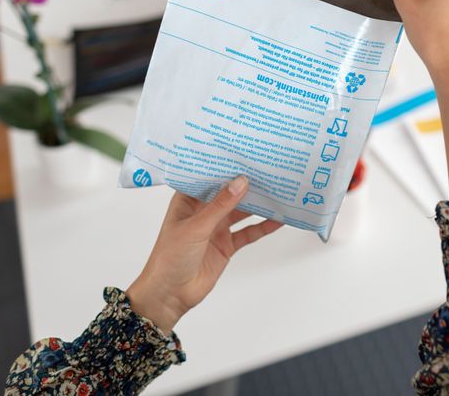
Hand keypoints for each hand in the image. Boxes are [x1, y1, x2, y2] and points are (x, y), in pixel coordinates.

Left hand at [125, 177, 282, 331]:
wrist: (170, 294)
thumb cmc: (170, 257)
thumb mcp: (195, 227)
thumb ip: (220, 206)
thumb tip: (241, 182)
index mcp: (188, 201)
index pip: (208, 177)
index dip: (224, 165)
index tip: (244, 152)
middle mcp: (203, 211)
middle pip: (229, 193)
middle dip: (246, 183)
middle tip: (267, 168)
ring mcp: (216, 228)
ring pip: (242, 211)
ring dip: (258, 203)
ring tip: (278, 189)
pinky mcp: (227, 245)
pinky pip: (248, 232)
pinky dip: (263, 226)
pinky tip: (279, 219)